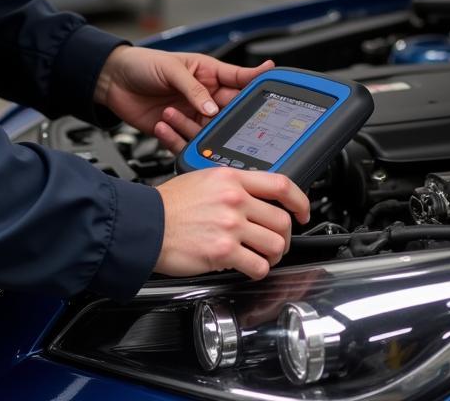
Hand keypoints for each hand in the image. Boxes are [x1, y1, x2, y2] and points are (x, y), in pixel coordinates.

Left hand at [94, 45, 273, 140]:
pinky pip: (185, 143)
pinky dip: (176, 139)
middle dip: (231, 120)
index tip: (276, 91)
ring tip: (174, 115)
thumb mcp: (172, 69)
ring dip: (195, 129)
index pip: (241, 80)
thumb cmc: (142, 64)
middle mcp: (205, 97)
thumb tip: (214, 109)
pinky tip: (164, 125)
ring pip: (209, 132)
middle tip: (225, 124)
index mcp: (210, 74)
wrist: (112, 79)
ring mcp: (191, 115)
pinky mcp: (175, 131)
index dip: (259, 84)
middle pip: (230, 113)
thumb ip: (194, 90)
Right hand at [154, 168, 309, 279]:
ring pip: (275, 245)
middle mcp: (234, 199)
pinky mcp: (224, 251)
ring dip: (274, 256)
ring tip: (263, 257)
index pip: (282, 184)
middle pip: (282, 220)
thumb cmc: (169, 204)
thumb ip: (232, 186)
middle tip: (276, 242)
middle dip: (285, 236)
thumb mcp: (203, 179)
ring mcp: (230, 225)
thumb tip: (255, 198)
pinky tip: (249, 268)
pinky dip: (259, 271)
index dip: (300, 201)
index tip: (302, 212)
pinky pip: (258, 266)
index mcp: (231, 178)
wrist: (147, 224)